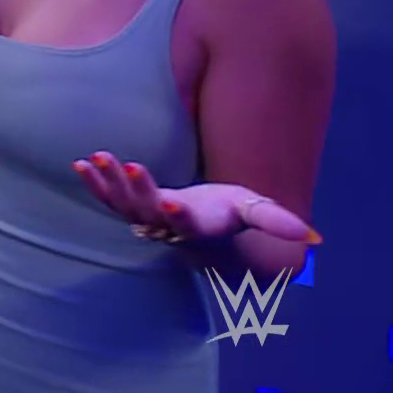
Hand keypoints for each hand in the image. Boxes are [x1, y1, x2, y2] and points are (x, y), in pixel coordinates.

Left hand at [74, 151, 320, 244]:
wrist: (202, 225)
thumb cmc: (229, 213)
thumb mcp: (253, 211)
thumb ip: (275, 221)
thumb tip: (312, 235)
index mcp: (196, 225)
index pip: (185, 225)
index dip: (177, 217)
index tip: (171, 203)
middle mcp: (164, 224)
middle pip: (147, 210)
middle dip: (137, 189)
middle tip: (130, 164)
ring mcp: (142, 216)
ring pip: (121, 204)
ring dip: (108, 182)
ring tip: (97, 157)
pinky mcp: (127, 205)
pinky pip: (106, 197)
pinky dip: (93, 183)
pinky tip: (79, 163)